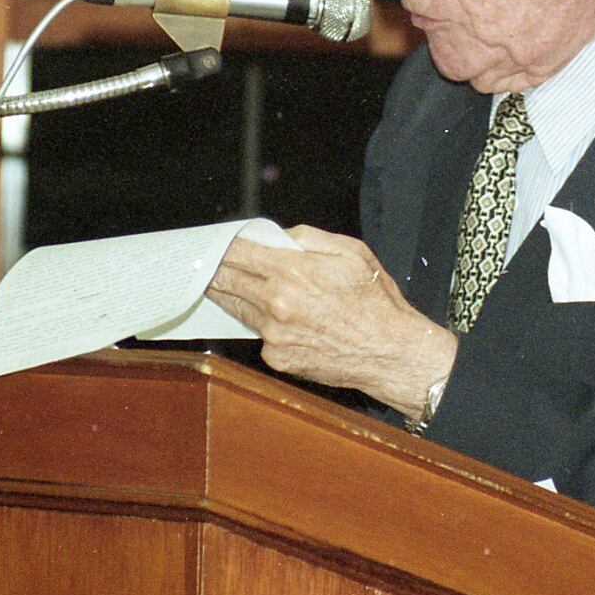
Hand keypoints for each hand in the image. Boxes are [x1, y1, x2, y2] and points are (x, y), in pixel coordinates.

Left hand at [207, 225, 456, 418]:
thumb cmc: (375, 301)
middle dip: (214, 268)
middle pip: (226, 280)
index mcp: (293, 272)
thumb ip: (308, 238)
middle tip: (204, 262)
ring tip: (221, 281)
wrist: (389, 352)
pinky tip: (270, 314)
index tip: (214, 242)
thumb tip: (277, 237)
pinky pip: (258, 333)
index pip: (238, 252)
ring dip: (229, 293)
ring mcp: (274, 334)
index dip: (222, 245)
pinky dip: (259, 321)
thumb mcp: (350, 251)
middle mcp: (277, 304)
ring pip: (237, 307)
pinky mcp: (277, 357)